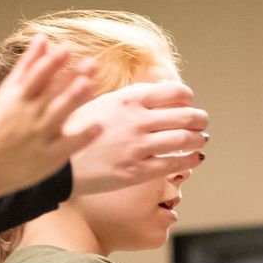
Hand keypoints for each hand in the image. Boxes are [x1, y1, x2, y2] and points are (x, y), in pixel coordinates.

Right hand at [0, 38, 100, 195]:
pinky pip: (66, 145)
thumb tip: (43, 37)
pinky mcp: (46, 158)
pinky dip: (82, 137)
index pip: (35, 76)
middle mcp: (27, 115)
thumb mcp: (7, 92)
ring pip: (57, 115)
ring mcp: (37, 136)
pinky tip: (98, 127)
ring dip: (72, 100)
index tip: (66, 49)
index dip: (51, 63)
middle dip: (69, 78)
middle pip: (50, 93)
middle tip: (90, 63)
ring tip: (89, 85)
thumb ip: (26, 65)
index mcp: (17, 97)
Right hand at [67, 81, 209, 195]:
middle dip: (199, 119)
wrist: (61, 164)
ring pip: (184, 139)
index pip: (174, 92)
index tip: (189, 102)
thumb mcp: (102, 102)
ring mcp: (137, 146)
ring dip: (198, 139)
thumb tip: (160, 91)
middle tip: (202, 122)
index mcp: (128, 99)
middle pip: (186, 116)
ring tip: (200, 139)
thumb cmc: (79, 130)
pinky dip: (190, 160)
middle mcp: (136, 120)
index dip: (187, 97)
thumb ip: (131, 97)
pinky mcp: (136, 171)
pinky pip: (173, 164)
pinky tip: (195, 158)